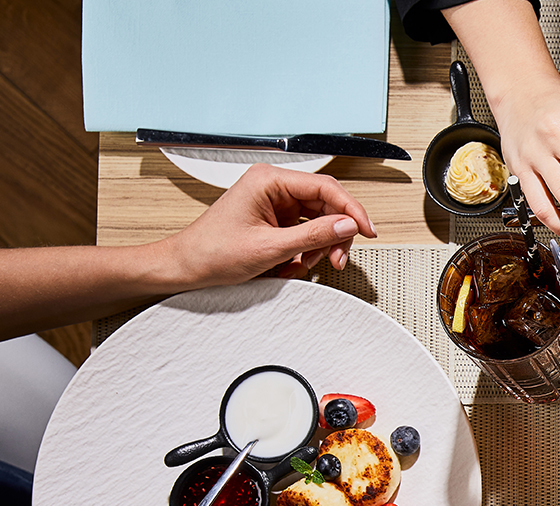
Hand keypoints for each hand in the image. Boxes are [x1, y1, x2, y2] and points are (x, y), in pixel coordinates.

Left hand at [158, 163, 376, 287]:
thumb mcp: (270, 247)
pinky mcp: (275, 220)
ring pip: (318, 220)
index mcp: (268, 180)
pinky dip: (306, 250)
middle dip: (334, 234)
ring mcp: (274, 203)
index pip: (325, 188)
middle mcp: (273, 187)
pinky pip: (305, 231)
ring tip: (307, 263)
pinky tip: (294, 262)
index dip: (351, 210)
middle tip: (336, 258)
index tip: (366, 230)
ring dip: (319, 246)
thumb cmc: (213, 252)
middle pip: (326, 205)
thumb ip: (313, 235)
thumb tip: (347, 225)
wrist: (187, 267)